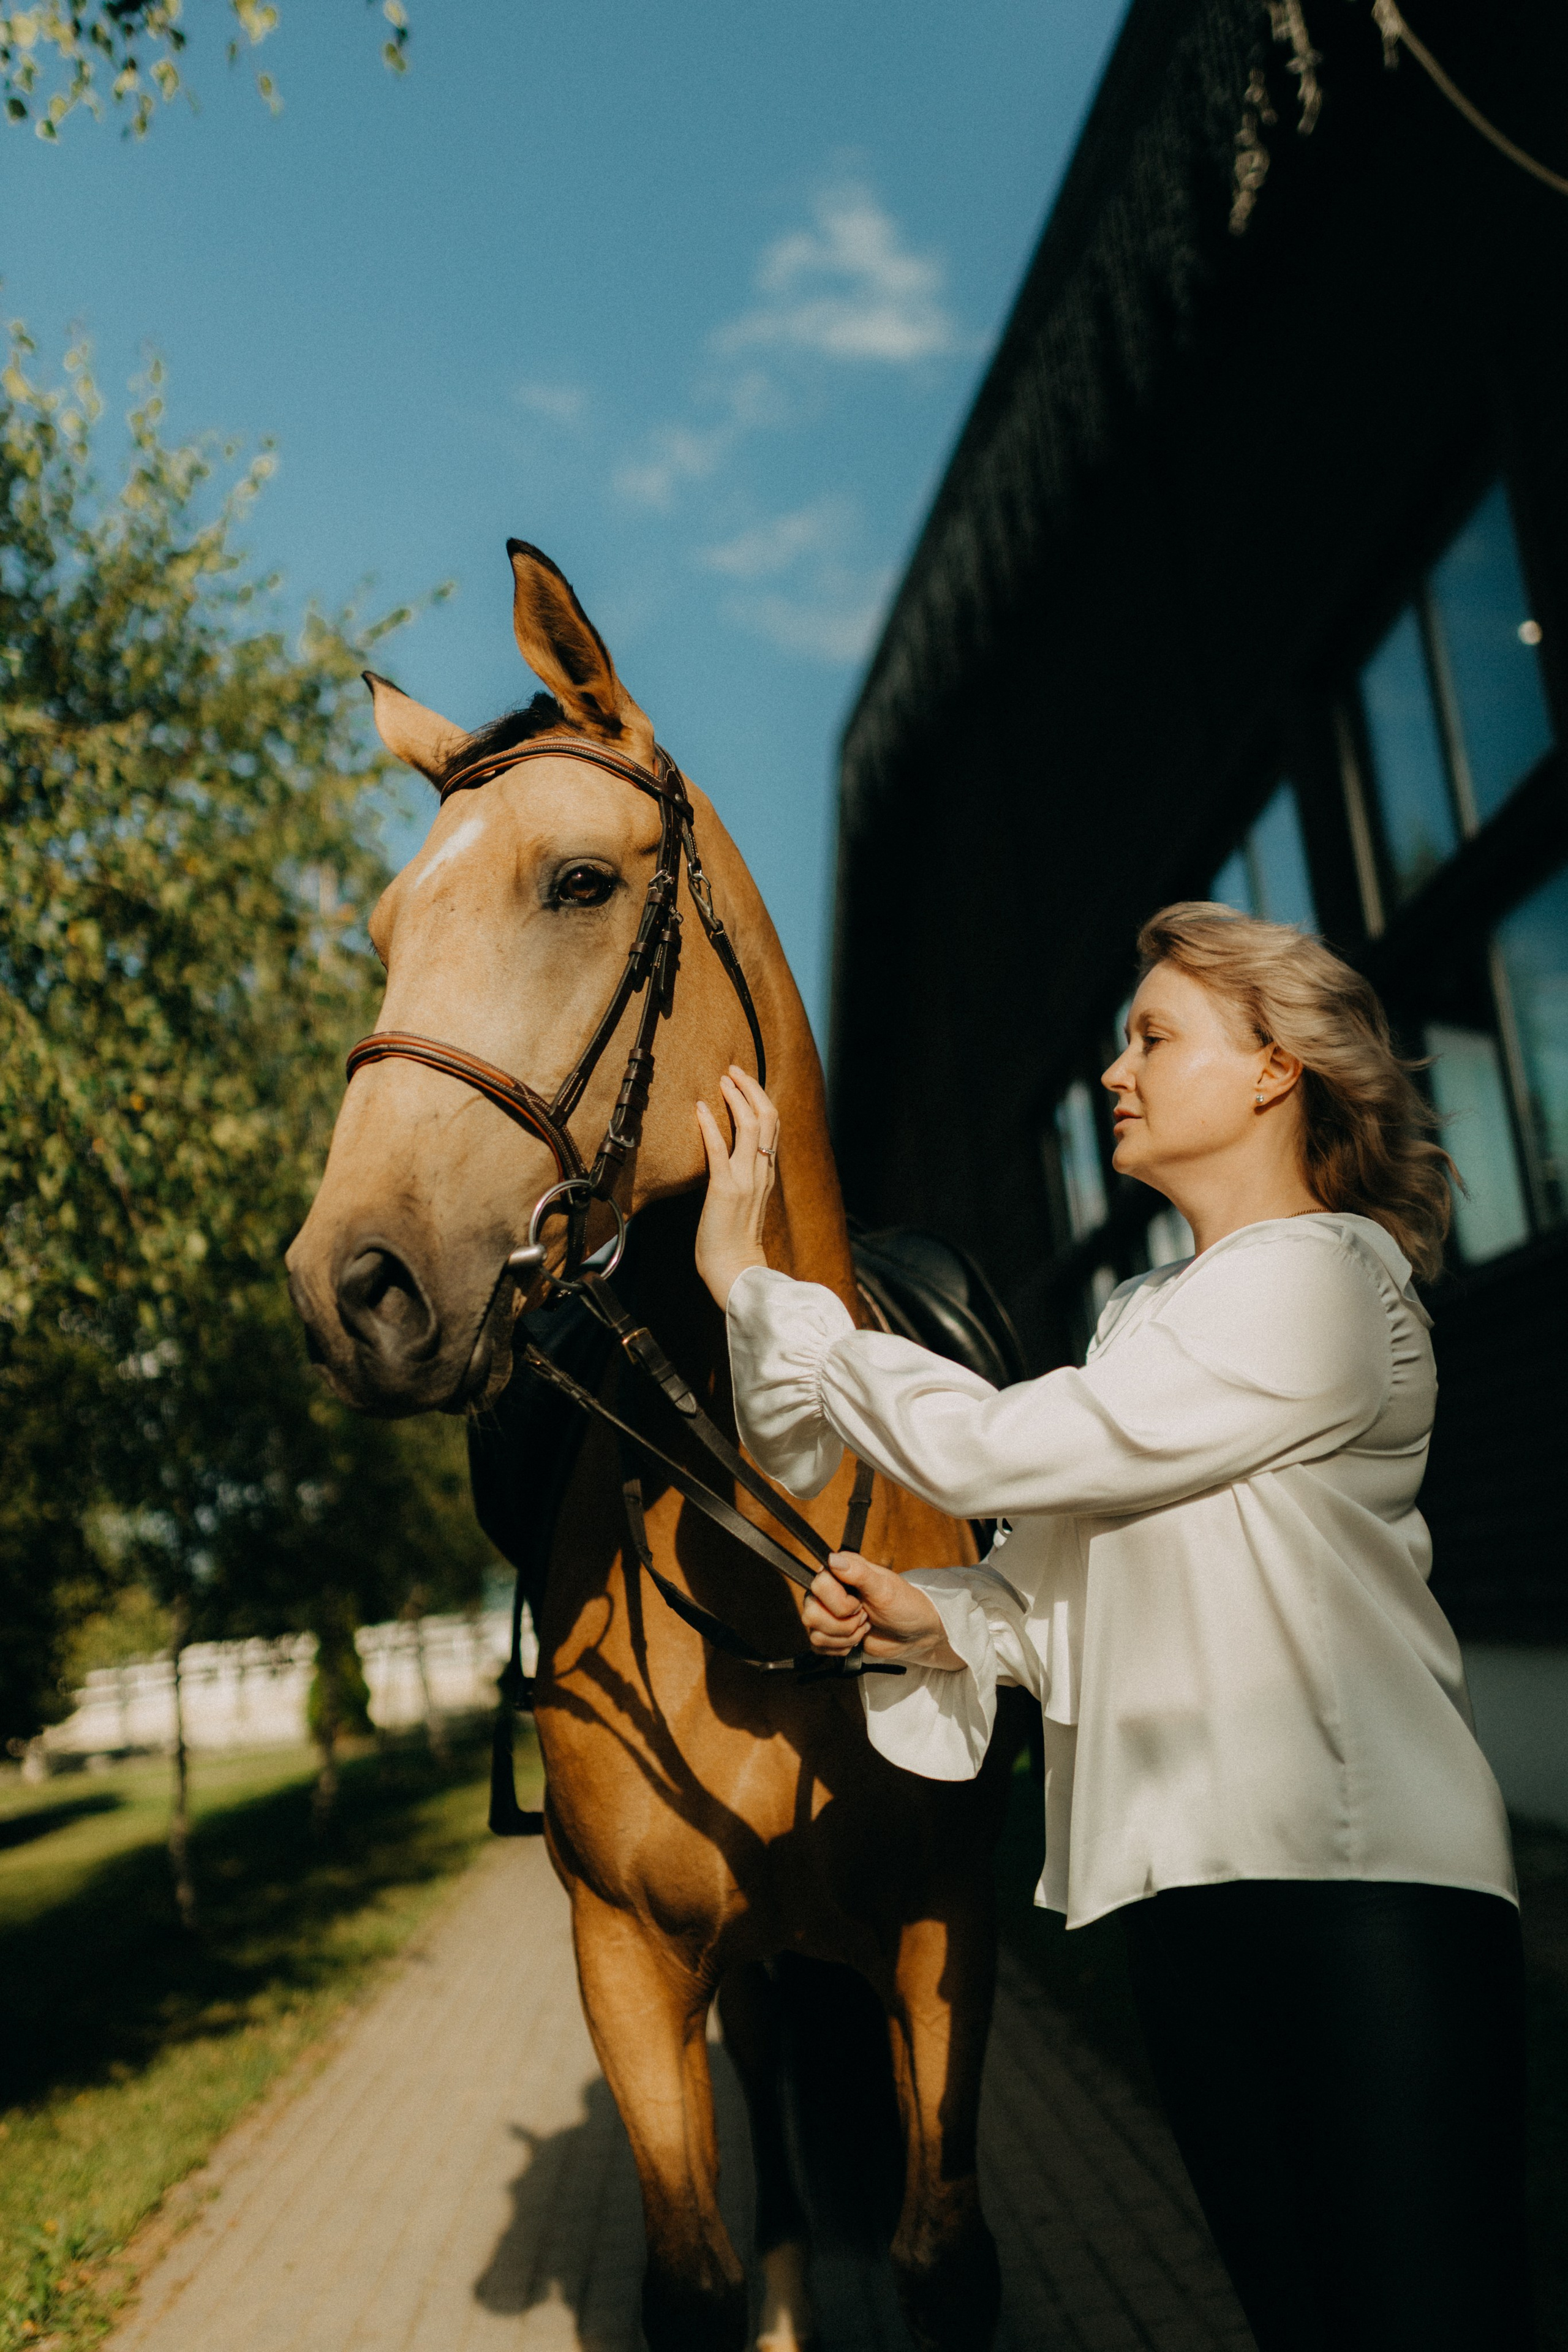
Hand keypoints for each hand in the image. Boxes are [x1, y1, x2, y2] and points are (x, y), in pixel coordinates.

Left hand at [695, 1065, 779, 1308]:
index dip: (759, 1098)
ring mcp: (745, 1180)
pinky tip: (700, 1108)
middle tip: (732, 1070)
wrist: (736, 1272)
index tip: (742, 1081)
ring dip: (736, 1098)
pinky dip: (711, 1126)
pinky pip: (719, 1151)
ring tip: (722, 1080)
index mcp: (767, 1174)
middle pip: (768, 1117)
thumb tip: (730, 1161)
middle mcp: (761, 1172)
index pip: (773, 1126)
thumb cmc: (734, 1242)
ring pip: (751, 1127)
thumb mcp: (745, 1203)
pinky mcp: (725, 1190)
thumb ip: (744, 1180)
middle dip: (751, 1088)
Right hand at [802, 1552, 965, 1670]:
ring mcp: (827, 1614)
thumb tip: (832, 1559)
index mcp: (838, 1571)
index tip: (860, 1603)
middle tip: (864, 1616)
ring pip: (815, 1634)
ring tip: (864, 1626)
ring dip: (845, 1637)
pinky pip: (818, 1647)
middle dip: (844, 1624)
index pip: (817, 1585)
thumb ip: (858, 1573)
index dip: (839, 1602)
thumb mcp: (884, 1588)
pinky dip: (841, 1648)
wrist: (915, 1633)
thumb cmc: (904, 1605)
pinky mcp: (830, 1635)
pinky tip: (857, 1640)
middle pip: (810, 1614)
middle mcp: (827, 1591)